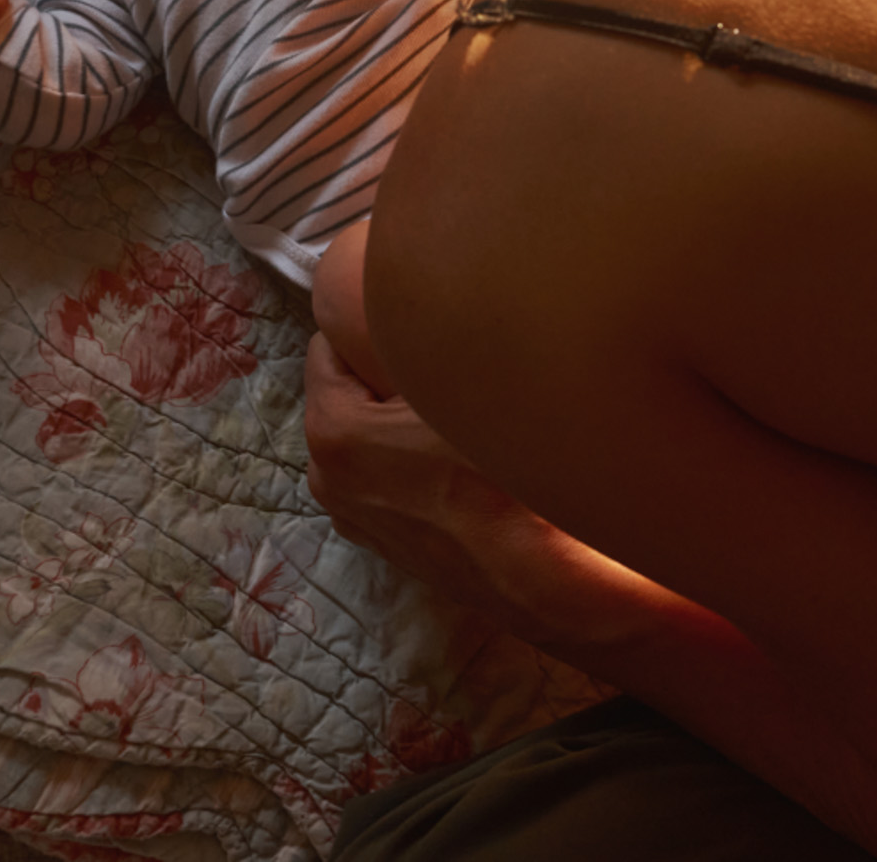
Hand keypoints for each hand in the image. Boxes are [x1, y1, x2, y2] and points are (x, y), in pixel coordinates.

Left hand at [303, 333, 649, 655]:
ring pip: (366, 438)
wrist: (549, 579)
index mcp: (333, 432)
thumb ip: (427, 338)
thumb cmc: (507, 475)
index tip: (407, 325)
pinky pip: (387, 478)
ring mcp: (355, 518)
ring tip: (452, 412)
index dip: (369, 330)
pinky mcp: (386, 547)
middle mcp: (328, 479)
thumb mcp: (469, 386)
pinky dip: (409, 462)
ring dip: (395, 422)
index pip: (329, 346)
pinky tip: (457, 461)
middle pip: (345, 394)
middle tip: (436, 364)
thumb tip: (424, 297)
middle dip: (381, 376)